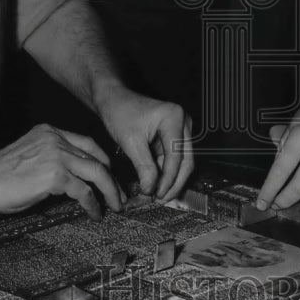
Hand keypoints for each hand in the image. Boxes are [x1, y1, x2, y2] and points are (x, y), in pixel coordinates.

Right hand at [0, 124, 124, 219]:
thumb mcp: (30, 158)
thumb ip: (53, 162)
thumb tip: (73, 183)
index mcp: (49, 132)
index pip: (87, 143)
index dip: (102, 159)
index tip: (110, 174)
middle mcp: (56, 139)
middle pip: (96, 156)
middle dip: (112, 177)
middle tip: (120, 193)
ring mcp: (57, 155)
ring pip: (97, 172)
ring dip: (110, 190)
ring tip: (115, 205)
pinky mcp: (55, 175)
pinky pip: (84, 191)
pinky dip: (92, 203)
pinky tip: (94, 212)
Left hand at [96, 85, 193, 200]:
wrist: (113, 100)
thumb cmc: (120, 112)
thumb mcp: (130, 141)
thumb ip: (143, 166)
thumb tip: (151, 189)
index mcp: (174, 118)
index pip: (176, 156)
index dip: (168, 179)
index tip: (157, 194)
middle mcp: (183, 122)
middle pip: (186, 160)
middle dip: (174, 182)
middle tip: (161, 199)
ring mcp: (180, 129)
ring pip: (181, 162)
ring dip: (170, 180)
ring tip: (158, 196)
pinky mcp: (174, 136)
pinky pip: (173, 159)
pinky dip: (165, 173)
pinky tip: (157, 185)